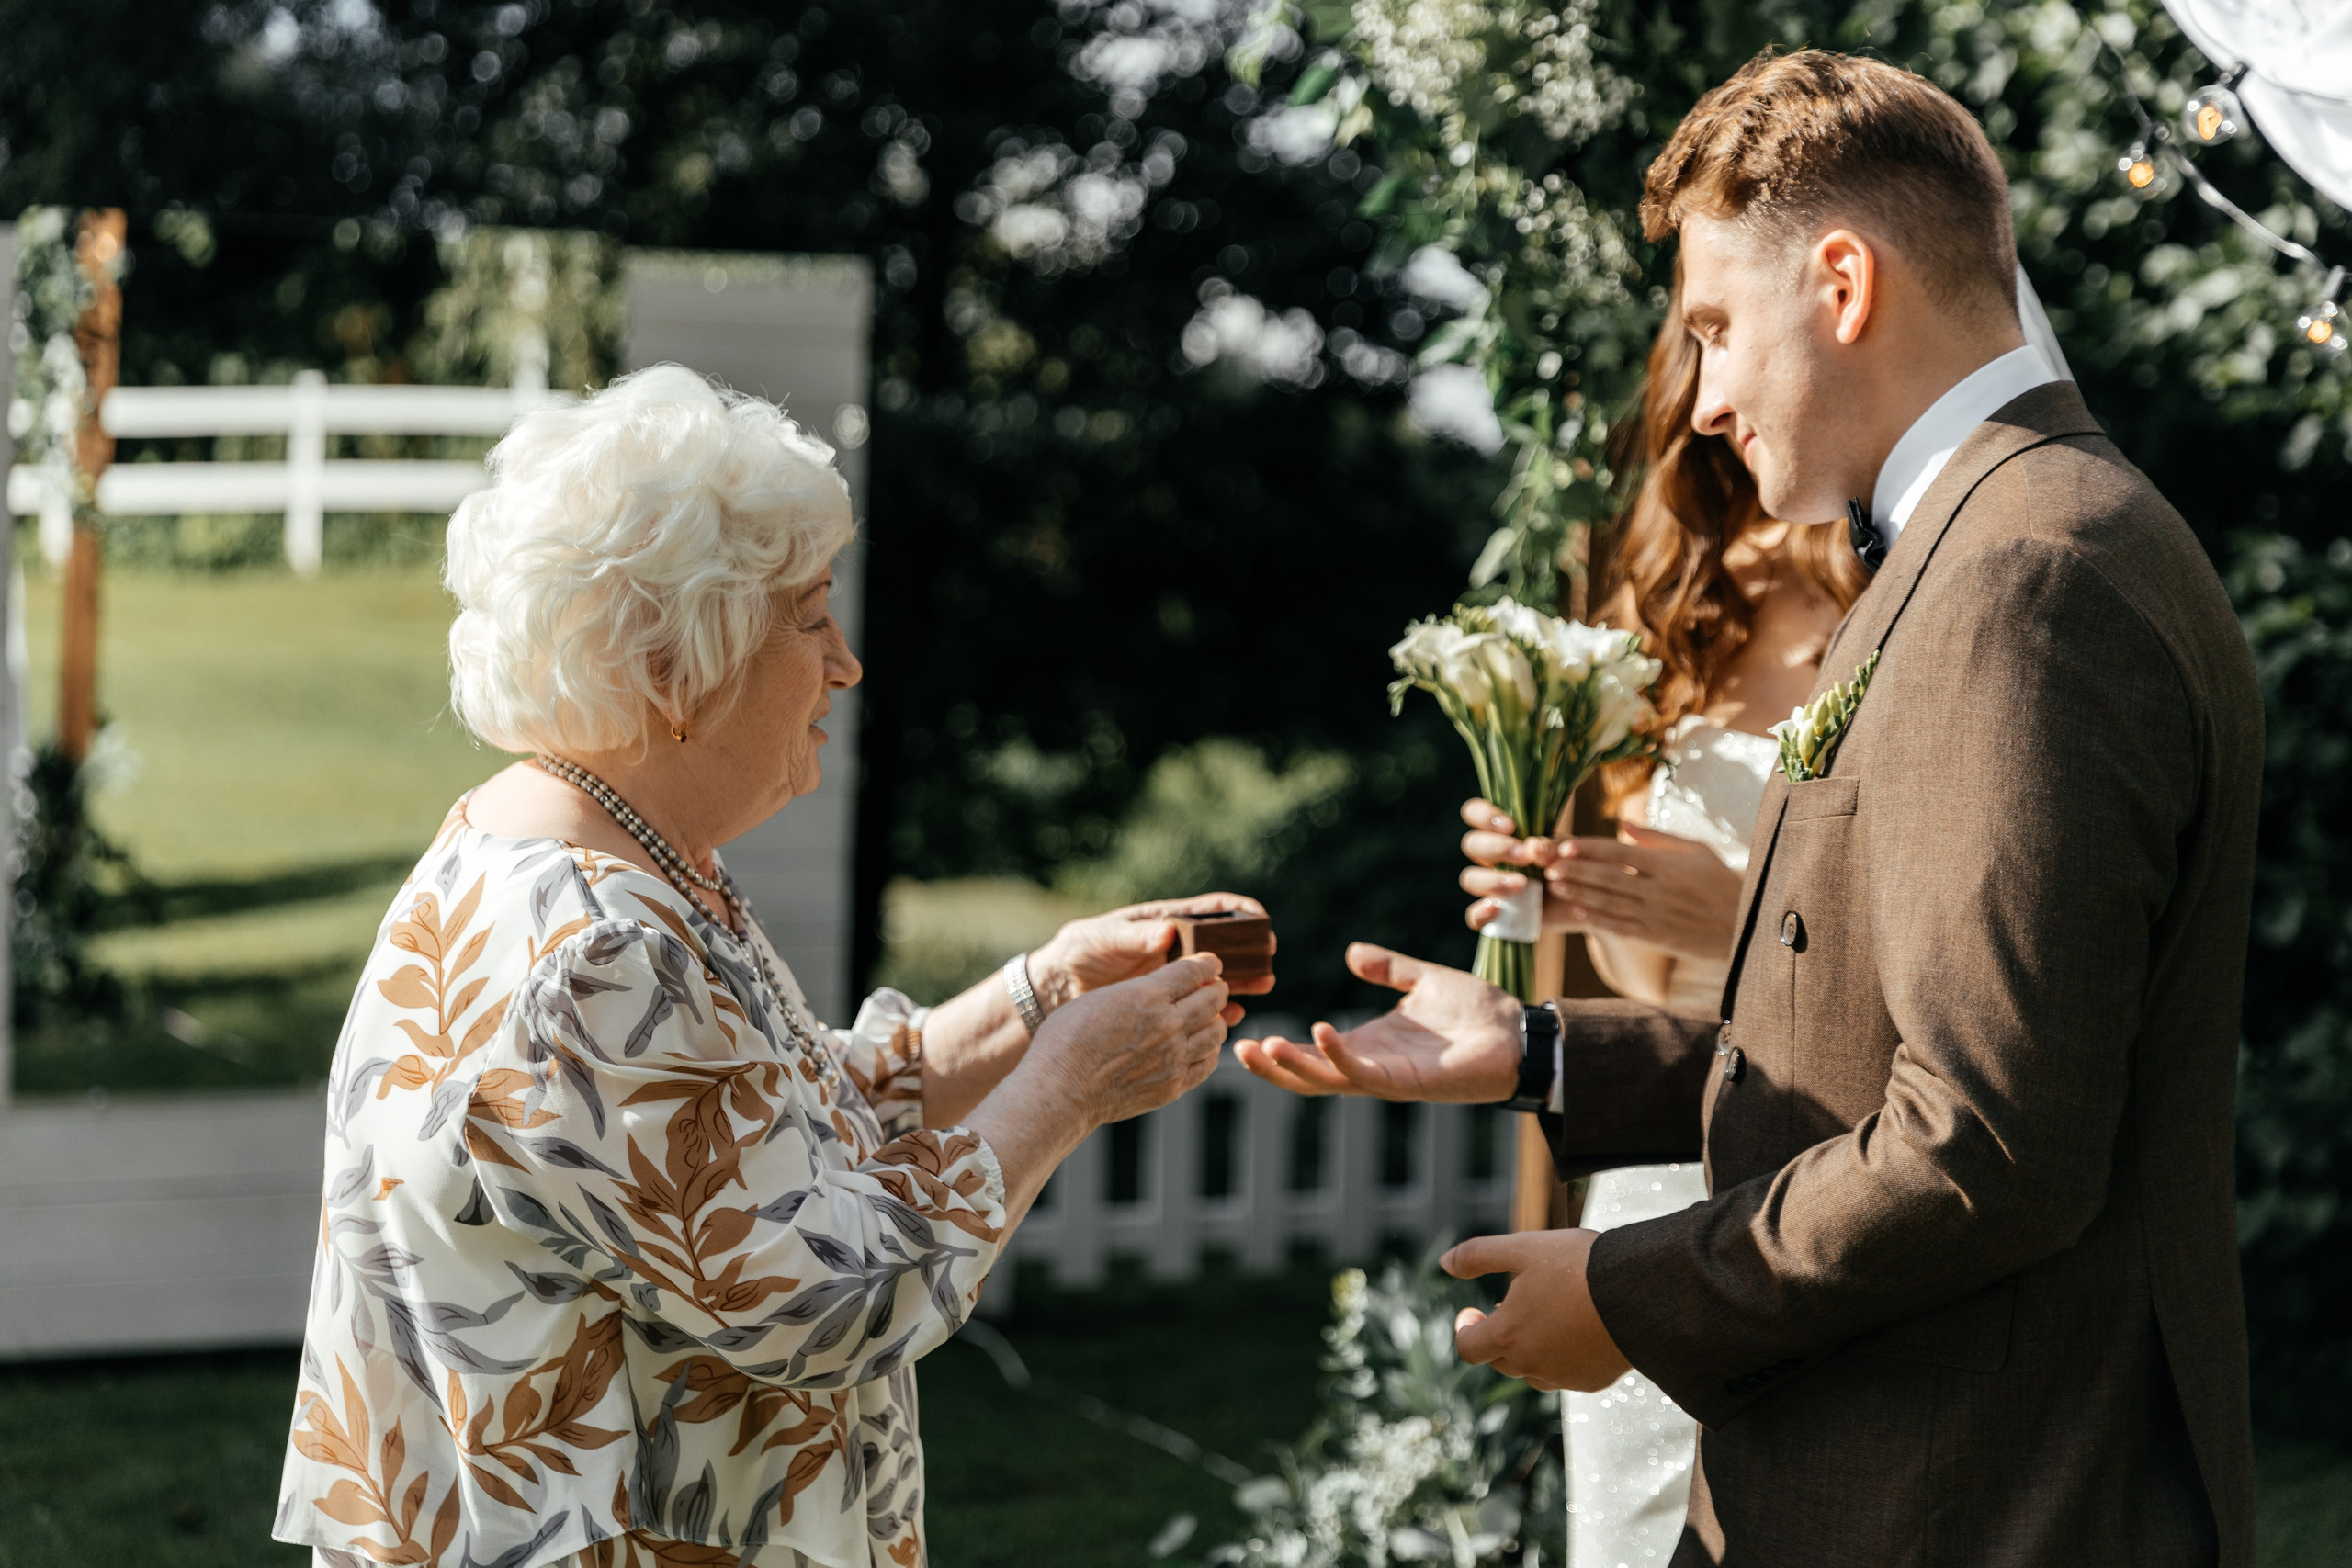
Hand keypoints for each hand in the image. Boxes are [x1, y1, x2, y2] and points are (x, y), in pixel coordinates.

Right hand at [1026, 953, 1233, 1126]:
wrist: (1060, 1089)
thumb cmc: (1068, 1039)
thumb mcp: (1099, 997)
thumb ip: (1137, 991)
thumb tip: (1159, 989)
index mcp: (1148, 995)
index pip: (1194, 971)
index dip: (1207, 964)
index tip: (1211, 964)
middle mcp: (1168, 1024)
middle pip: (1213, 999)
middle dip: (1216, 990)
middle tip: (1214, 989)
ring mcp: (1174, 1056)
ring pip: (1216, 1031)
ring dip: (1215, 1020)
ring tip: (1208, 1018)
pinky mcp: (1174, 1085)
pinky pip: (1208, 1063)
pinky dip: (1209, 1051)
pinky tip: (1200, 1047)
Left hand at [1029, 892, 1275, 1009]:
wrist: (1059, 988)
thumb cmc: (1081, 952)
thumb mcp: (1106, 939)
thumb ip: (1137, 936)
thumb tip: (1169, 932)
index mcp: (1166, 923)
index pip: (1211, 910)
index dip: (1238, 911)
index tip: (1259, 918)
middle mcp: (1177, 949)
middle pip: (1224, 945)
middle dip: (1249, 950)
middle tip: (1267, 959)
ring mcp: (1175, 978)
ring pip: (1219, 978)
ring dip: (1243, 981)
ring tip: (1262, 986)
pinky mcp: (1169, 1005)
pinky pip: (1201, 1008)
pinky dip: (1219, 1012)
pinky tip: (1231, 1018)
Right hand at [1232, 943, 1518, 1101]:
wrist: (1520, 1031)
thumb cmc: (1478, 1013)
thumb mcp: (1423, 981)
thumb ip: (1387, 969)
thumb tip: (1350, 954)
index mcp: (1372, 1045)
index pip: (1315, 1055)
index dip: (1281, 1050)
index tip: (1246, 1035)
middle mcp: (1374, 1065)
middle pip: (1310, 1076)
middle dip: (1272, 1069)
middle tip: (1237, 1049)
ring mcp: (1389, 1077)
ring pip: (1328, 1080)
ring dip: (1293, 1067)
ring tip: (1261, 1048)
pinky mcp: (1409, 1082)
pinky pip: (1364, 1074)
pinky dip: (1338, 1055)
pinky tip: (1318, 1032)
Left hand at [1443, 1229, 1631, 1392]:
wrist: (1640, 1293)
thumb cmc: (1578, 1266)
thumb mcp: (1522, 1248)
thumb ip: (1478, 1255)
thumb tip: (1445, 1263)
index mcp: (1508, 1336)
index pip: (1469, 1349)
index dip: (1466, 1330)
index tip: (1471, 1312)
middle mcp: (1531, 1365)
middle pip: (1500, 1360)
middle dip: (1499, 1336)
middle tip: (1512, 1306)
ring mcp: (1564, 1378)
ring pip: (1534, 1371)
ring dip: (1530, 1349)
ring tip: (1545, 1317)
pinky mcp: (1594, 1382)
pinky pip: (1568, 1375)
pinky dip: (1565, 1357)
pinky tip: (1578, 1330)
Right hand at [1457, 796, 1574, 933]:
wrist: (1578, 902)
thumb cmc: (1564, 867)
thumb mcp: (1564, 850)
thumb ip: (1551, 845)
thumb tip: (1533, 846)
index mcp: (1500, 834)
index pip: (1474, 813)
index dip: (1484, 815)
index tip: (1511, 826)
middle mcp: (1489, 858)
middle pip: (1471, 844)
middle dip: (1497, 848)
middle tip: (1525, 857)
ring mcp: (1487, 887)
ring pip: (1469, 878)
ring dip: (1493, 880)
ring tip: (1522, 884)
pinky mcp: (1492, 915)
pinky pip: (1472, 915)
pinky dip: (1480, 912)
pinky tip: (1497, 908)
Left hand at [1527, 825, 1741, 962]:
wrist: (1743, 925)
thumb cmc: (1719, 881)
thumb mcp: (1695, 850)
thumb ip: (1656, 838)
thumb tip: (1622, 824)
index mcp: (1666, 865)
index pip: (1620, 853)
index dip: (1591, 849)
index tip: (1566, 844)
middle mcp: (1657, 889)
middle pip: (1609, 877)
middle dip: (1577, 870)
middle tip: (1548, 863)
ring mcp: (1655, 914)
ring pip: (1609, 902)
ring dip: (1580, 893)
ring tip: (1555, 883)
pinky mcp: (1656, 936)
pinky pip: (1621, 926)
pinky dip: (1598, 919)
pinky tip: (1578, 910)